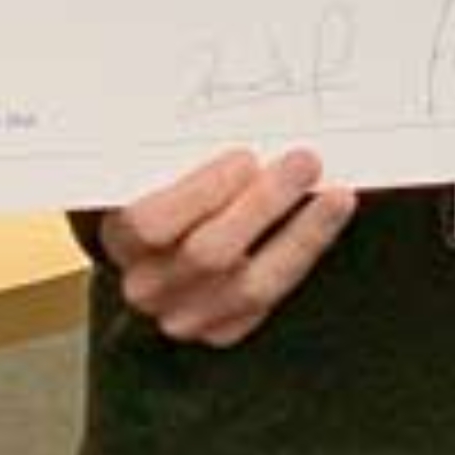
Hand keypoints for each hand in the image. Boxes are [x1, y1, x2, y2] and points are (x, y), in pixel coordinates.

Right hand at [100, 146, 356, 346]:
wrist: (158, 246)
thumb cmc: (164, 188)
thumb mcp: (160, 165)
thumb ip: (186, 151)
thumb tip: (245, 125)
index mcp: (120, 237)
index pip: (151, 224)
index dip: (202, 192)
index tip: (245, 158)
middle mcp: (147, 286)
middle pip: (209, 254)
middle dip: (264, 205)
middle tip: (305, 162)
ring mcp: (185, 315)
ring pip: (250, 285)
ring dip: (300, 236)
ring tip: (335, 197)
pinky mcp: (223, 330)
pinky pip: (269, 301)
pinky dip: (303, 257)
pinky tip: (327, 222)